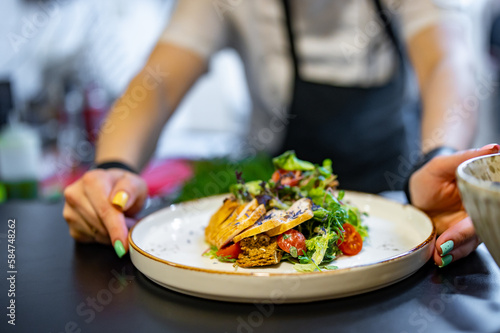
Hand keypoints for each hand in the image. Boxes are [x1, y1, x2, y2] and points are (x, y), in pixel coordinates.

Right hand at [63, 168, 147, 256]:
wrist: (111, 188)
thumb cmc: (123, 187)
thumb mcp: (134, 183)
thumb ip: (130, 189)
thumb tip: (119, 202)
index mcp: (91, 180)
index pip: (105, 210)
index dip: (116, 228)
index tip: (124, 244)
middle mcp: (75, 194)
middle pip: (100, 224)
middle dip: (118, 230)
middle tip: (131, 222)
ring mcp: (69, 211)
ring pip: (95, 234)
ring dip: (112, 234)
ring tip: (120, 221)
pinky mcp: (70, 226)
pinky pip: (90, 239)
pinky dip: (103, 237)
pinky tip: (107, 225)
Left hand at [409, 143, 499, 266]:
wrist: (418, 189)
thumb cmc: (432, 173)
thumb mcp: (442, 164)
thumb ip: (466, 157)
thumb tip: (494, 148)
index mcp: (482, 194)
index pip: (486, 210)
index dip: (470, 225)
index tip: (455, 233)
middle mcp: (480, 212)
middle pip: (478, 231)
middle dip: (461, 242)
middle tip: (442, 247)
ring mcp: (468, 226)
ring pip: (469, 244)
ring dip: (454, 252)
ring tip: (438, 256)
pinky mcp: (456, 237)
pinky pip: (457, 249)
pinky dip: (449, 255)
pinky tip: (438, 258)